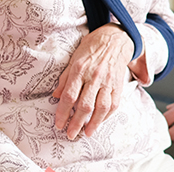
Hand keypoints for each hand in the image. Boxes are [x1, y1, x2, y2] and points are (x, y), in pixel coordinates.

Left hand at [52, 23, 133, 138]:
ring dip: (93, 123)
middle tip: (70, 134)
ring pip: (101, 108)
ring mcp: (108, 81)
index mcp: (80, 69)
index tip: (59, 124)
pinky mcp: (118, 84)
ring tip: (86, 133)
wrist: (115, 38)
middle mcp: (95, 76)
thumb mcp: (74, 59)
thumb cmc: (91, 47)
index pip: (69, 95)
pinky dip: (107, 116)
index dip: (63, 112)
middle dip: (76, 123)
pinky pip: (114, 104)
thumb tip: (55, 96)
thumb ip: (64, 78)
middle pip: (85, 105)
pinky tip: (100, 122)